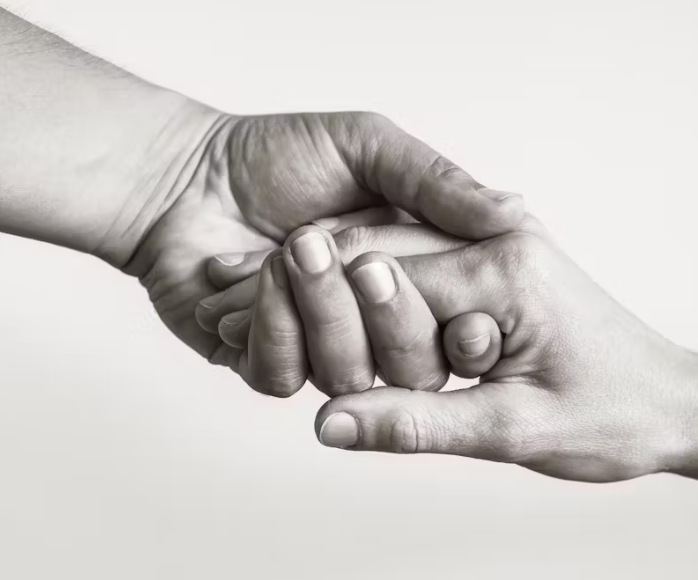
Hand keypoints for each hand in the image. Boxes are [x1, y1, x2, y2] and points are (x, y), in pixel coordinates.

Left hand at [123, 112, 524, 360]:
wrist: (183, 175)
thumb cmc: (275, 154)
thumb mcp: (367, 146)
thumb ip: (436, 182)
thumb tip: (514, 210)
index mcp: (409, 274)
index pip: (456, 318)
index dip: (452, 306)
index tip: (423, 266)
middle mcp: (372, 321)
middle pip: (412, 364)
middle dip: (381, 311)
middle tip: (340, 249)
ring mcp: (319, 348)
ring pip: (348, 375)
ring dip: (320, 312)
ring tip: (289, 248)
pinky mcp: (267, 363)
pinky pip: (283, 376)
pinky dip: (268, 326)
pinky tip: (241, 278)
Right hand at [303, 227, 697, 482]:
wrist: (674, 405)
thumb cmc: (613, 416)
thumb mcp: (511, 431)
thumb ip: (414, 423)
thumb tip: (330, 424)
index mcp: (501, 268)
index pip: (379, 279)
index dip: (346, 329)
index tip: (332, 369)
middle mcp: (498, 238)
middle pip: (378, 256)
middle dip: (356, 319)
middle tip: (371, 372)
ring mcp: (500, 244)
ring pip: (394, 261)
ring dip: (380, 318)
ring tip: (411, 371)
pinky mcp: (499, 263)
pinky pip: (423, 273)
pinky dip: (403, 314)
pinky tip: (416, 353)